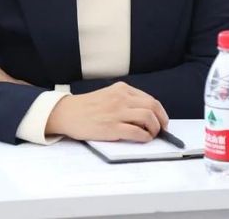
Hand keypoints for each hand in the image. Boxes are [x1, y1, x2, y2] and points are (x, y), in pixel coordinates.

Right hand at [46, 82, 168, 141]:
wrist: (67, 113)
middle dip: (162, 120)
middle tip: (162, 130)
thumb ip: (125, 100)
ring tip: (152, 135)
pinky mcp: (112, 127)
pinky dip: (145, 137)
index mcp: (122, 89)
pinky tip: (143, 139)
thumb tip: (147, 114)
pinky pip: (137, 132)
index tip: (161, 120)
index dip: (160, 112)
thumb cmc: (87, 107)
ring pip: (148, 118)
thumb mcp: (109, 95)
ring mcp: (117, 112)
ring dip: (155, 129)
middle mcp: (121, 98)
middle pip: (153, 107)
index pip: (150, 99)